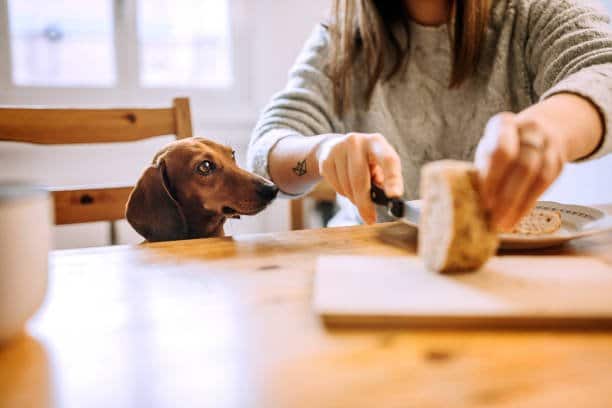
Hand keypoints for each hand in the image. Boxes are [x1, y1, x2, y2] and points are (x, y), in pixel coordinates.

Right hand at [316, 133, 403, 223]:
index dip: (392, 179)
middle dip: (365, 203)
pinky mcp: (326, 159)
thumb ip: (383, 181)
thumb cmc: (365, 162)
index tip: (394, 196)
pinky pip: (336, 186)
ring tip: (358, 194)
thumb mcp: (378, 165)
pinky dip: (343, 193)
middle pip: (361, 179)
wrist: (335, 147)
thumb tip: (387, 200)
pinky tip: (346, 185)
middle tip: (370, 219)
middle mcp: (357, 142)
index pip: (389, 160)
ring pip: (347, 186)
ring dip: (354, 198)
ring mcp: (339, 149)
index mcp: (377, 142)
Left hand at [475, 112, 566, 230]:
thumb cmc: (503, 147)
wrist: (542, 129)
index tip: (484, 202)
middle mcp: (529, 130)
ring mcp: (547, 144)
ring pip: (537, 176)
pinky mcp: (558, 160)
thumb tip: (467, 202)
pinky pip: (546, 183)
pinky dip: (529, 202)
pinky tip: (517, 216)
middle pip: (522, 165)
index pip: (501, 151)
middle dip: (507, 196)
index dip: (493, 178)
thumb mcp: (489, 149)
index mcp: (503, 124)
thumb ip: (481, 170)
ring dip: (519, 203)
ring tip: (504, 223)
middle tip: (494, 219)